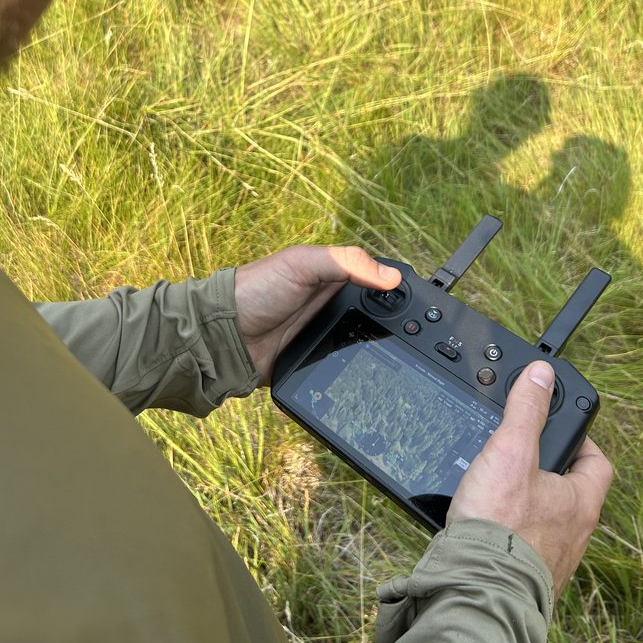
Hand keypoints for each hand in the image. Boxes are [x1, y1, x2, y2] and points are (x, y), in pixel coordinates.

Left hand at [233, 245, 400, 385]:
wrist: (223, 337)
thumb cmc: (256, 289)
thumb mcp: (302, 264)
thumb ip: (346, 263)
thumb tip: (392, 276)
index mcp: (334, 277)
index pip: (377, 283)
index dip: (398, 293)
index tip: (420, 309)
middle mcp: (333, 306)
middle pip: (377, 318)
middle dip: (394, 330)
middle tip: (414, 343)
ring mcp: (326, 336)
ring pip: (365, 346)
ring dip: (378, 354)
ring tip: (401, 366)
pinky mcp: (316, 363)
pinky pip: (344, 369)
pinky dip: (357, 374)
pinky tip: (371, 380)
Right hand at [447, 360, 613, 598]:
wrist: (478, 587)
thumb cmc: (501, 523)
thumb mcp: (511, 451)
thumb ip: (526, 410)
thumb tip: (541, 374)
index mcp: (580, 502)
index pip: (597, 462)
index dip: (580, 440)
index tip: (556, 426)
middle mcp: (573, 534)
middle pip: (569, 490)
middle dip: (545, 470)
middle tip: (518, 453)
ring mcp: (550, 558)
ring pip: (544, 518)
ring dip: (525, 501)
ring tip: (495, 485)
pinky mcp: (524, 575)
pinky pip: (521, 543)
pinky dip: (506, 528)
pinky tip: (483, 522)